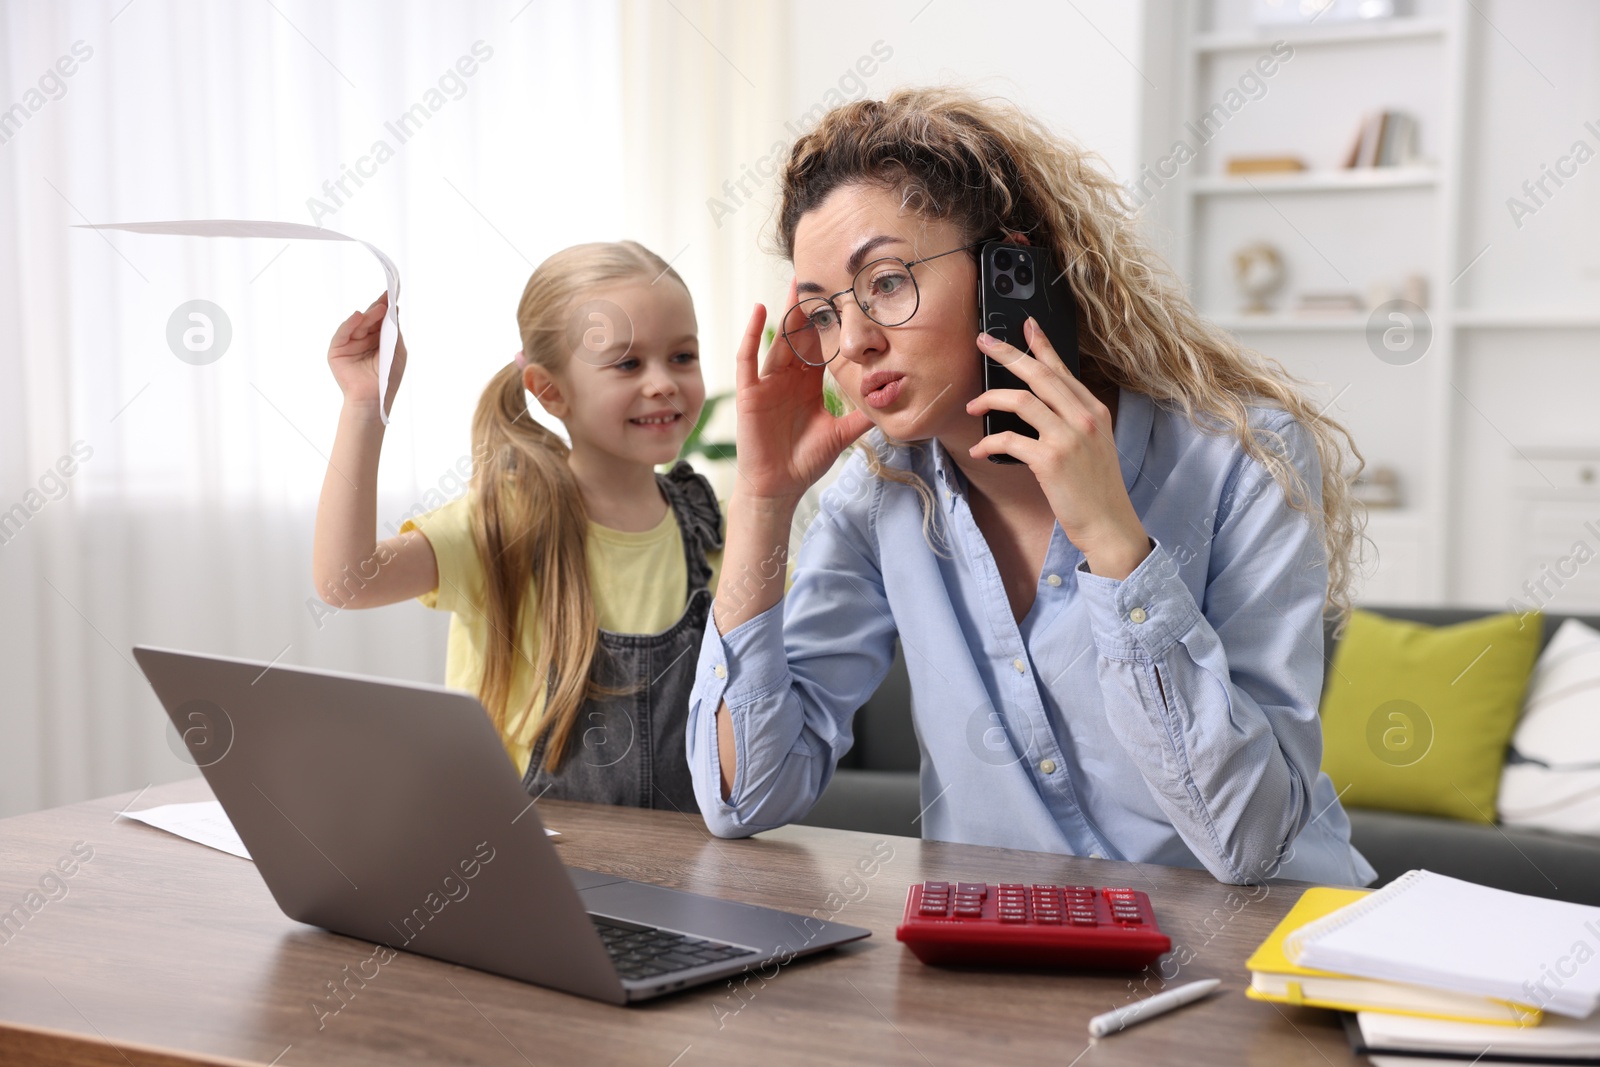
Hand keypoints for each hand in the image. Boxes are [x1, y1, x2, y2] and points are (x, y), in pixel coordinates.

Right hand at [327, 292, 406, 415]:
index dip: (385, 307)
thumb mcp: (396, 351)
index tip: (392, 294)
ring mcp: (349, 344)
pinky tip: (358, 316)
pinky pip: (342, 333)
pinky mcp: (337, 350)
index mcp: (376, 340)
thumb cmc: (387, 378)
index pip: (380, 320)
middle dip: (377, 309)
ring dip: (368, 316)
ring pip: (358, 325)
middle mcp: (362, 339)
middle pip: (369, 320)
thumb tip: (394, 310)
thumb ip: (394, 332)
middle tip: (386, 298)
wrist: (373, 399)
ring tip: (379, 308)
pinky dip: (350, 324)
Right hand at [729, 279, 872, 505]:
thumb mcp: (841, 434)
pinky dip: (752, 333)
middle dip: (811, 310)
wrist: (779, 486)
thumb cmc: (805, 461)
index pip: (821, 347)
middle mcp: (788, 379)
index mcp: (808, 385)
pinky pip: (748, 357)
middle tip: (823, 278)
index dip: (831, 325)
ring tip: (797, 285)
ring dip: (787, 313)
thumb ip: (862, 416)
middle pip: (800, 337)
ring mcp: (767, 383)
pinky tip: (760, 309)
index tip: (845, 299)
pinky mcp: (750, 392)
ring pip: (778, 340)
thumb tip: (892, 400)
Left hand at [967, 317, 1150, 577]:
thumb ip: (1072, 421)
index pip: (1062, 369)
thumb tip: (1036, 405)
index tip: (1026, 325)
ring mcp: (1068, 437)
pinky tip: (980, 450)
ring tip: (973, 407)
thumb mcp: (1094, 445)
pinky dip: (989, 443)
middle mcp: (1083, 418)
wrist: (1109, 524)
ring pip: (1021, 400)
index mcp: (1094, 411)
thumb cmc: (1095, 489)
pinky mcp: (1050, 460)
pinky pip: (1010, 439)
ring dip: (990, 399)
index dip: (1041, 345)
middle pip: (1039, 374)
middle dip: (1007, 354)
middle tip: (983, 342)